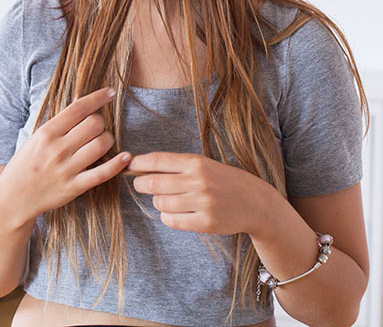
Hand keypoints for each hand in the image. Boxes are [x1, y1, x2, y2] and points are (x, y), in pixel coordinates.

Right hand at [0, 87, 132, 226]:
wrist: (13, 198)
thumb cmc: (25, 165)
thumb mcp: (35, 139)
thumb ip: (57, 126)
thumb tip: (84, 106)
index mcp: (45, 133)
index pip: (78, 108)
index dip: (98, 97)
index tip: (110, 92)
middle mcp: (56, 149)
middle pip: (94, 124)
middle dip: (100, 122)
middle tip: (96, 128)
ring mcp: (66, 169)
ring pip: (101, 145)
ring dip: (108, 140)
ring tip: (103, 142)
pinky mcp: (74, 188)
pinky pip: (102, 173)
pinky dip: (118, 164)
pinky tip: (126, 157)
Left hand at [128, 152, 273, 235]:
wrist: (255, 203)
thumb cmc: (222, 181)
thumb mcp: (203, 166)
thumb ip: (175, 166)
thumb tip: (139, 166)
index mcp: (197, 162)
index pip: (157, 160)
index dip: (137, 163)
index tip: (127, 164)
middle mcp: (199, 181)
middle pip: (153, 183)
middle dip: (141, 184)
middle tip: (141, 185)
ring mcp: (203, 202)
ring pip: (160, 203)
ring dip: (159, 202)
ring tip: (168, 200)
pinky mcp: (206, 222)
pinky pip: (172, 221)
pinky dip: (168, 217)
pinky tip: (176, 212)